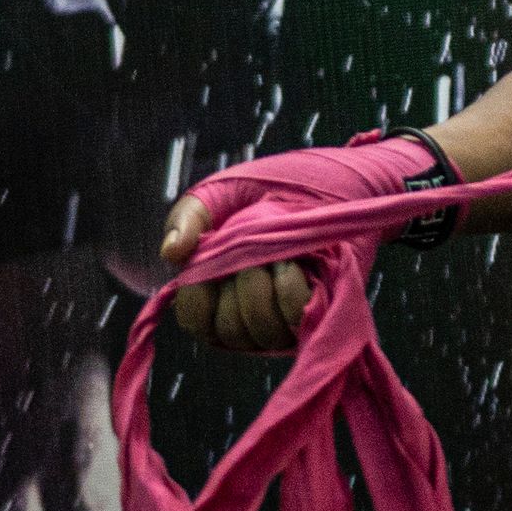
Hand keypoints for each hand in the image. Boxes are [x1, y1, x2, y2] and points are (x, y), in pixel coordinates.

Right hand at [161, 191, 313, 353]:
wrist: (341, 177)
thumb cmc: (281, 184)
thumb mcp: (224, 191)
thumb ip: (190, 217)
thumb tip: (170, 254)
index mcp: (222, 286)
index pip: (197, 322)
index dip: (196, 303)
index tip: (206, 270)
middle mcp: (253, 310)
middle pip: (228, 331)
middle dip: (235, 291)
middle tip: (252, 255)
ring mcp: (288, 316)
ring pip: (261, 333)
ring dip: (263, 291)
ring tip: (279, 255)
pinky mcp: (321, 313)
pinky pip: (295, 323)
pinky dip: (290, 292)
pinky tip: (298, 265)